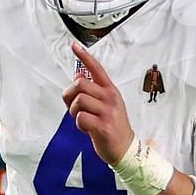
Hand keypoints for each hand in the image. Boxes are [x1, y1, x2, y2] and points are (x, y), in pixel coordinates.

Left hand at [61, 40, 134, 164]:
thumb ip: (93, 91)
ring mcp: (107, 111)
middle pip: (80, 83)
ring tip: (82, 119)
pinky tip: (86, 128)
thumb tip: (77, 75)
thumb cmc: (112, 126)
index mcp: (110, 90)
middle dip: (70, 95)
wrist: (125, 148)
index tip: (74, 45)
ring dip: (73, 111)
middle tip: (74, 107)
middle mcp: (109, 97)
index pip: (96, 68)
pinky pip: (81, 118)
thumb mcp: (106, 104)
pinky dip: (78, 124)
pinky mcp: (103, 126)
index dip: (84, 56)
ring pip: (79, 100)